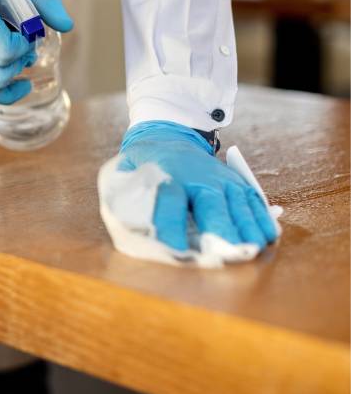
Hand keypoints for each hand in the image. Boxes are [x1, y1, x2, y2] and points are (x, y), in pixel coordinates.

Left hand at [118, 121, 277, 250]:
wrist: (168, 136)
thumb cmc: (145, 164)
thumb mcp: (126, 173)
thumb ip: (127, 197)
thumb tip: (128, 229)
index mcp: (167, 174)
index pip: (169, 200)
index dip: (172, 226)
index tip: (176, 251)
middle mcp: (199, 176)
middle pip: (212, 203)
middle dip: (219, 230)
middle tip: (224, 257)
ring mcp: (222, 178)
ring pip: (238, 203)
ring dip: (246, 229)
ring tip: (251, 252)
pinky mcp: (237, 182)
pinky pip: (254, 200)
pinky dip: (262, 218)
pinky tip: (267, 238)